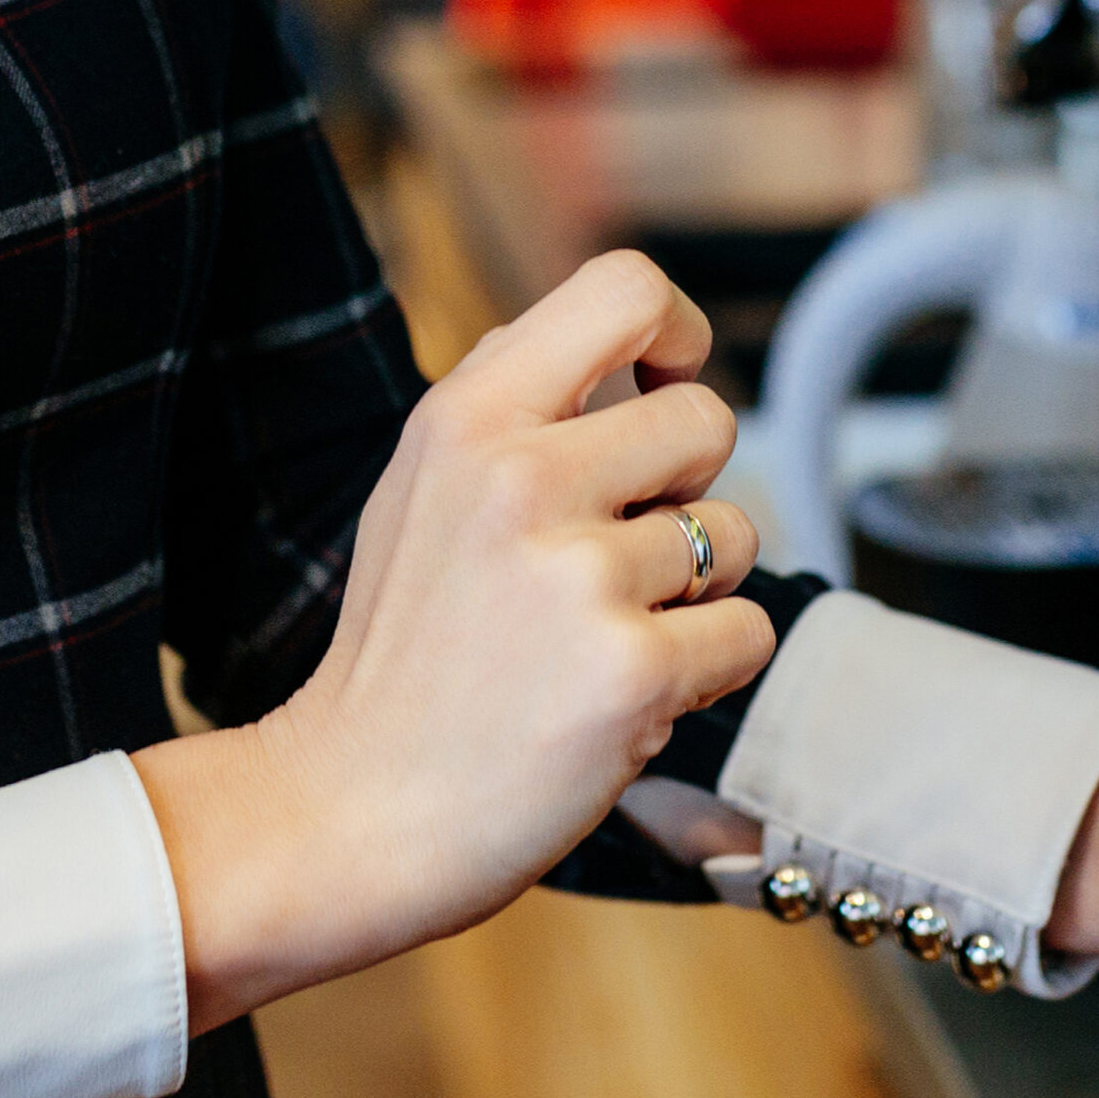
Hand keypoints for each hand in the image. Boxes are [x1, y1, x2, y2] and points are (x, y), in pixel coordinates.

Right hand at [135, 252, 776, 1026]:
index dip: (677, 333)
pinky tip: (625, 697)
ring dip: (696, 590)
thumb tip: (630, 341)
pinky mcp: (632, 672)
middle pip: (709, 419)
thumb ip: (514, 406)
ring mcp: (578, 576)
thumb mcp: (421, 487)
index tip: (663, 387)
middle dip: (690, 490)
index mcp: (467, 415)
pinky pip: (748, 631)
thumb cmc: (402, 653)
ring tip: (600, 638)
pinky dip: (709, 668)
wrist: (350, 811)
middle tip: (619, 556)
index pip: (626, 286)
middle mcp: (521, 478)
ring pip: (738, 533)